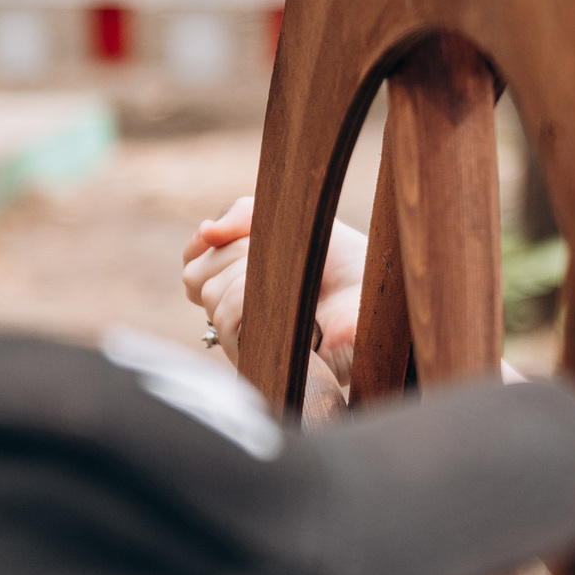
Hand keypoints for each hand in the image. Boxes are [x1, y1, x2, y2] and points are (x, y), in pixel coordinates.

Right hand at [181, 197, 366, 377]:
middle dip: (236, 254)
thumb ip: (245, 215)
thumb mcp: (291, 224)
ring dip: (248, 274)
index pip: (193, 267)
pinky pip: (231, 327)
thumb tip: (205, 232)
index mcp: (237, 288)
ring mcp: (248, 342)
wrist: (381, 291)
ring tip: (287, 276)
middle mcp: (237, 317)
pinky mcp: (264, 360)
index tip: (248, 236)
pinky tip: (283, 297)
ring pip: (212, 299)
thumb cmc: (343, 261)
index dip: (213, 247)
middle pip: (196, 279)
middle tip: (279, 255)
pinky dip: (252, 300)